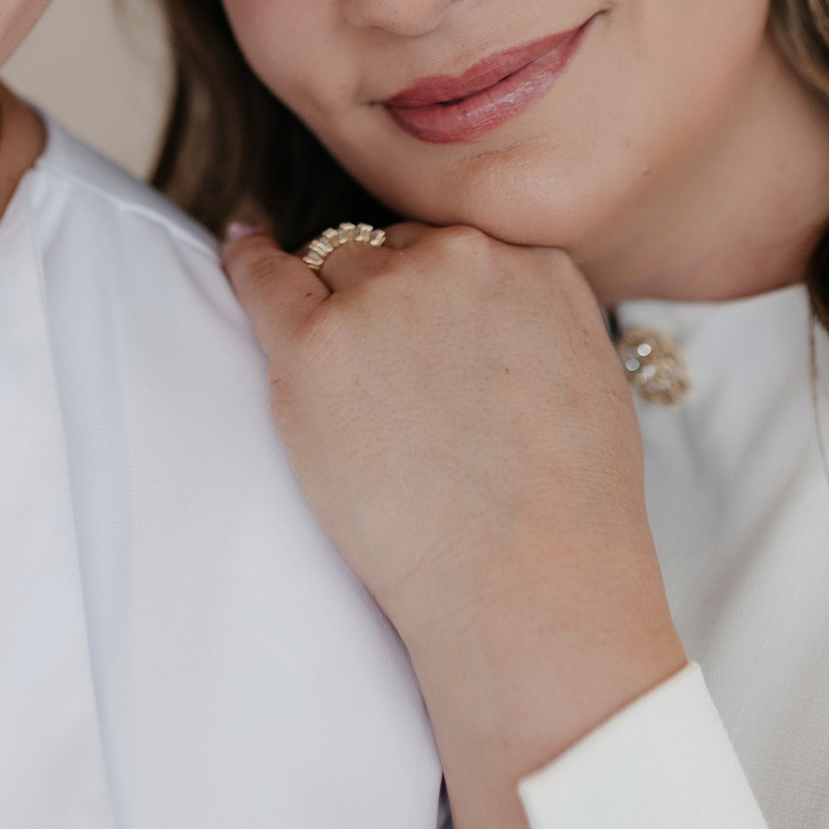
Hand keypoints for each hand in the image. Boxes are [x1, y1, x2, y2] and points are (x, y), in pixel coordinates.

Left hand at [223, 218, 684, 828]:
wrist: (528, 583)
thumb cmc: (567, 512)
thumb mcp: (588, 376)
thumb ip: (534, 319)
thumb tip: (495, 314)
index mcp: (532, 262)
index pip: (456, 245)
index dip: (432, 291)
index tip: (418, 327)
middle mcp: (458, 258)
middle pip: (392, 250)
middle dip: (383, 298)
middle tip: (384, 380)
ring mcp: (383, 296)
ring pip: (335, 265)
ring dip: (331, 306)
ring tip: (338, 376)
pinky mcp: (316, 342)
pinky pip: (263, 276)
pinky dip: (246, 262)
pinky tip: (240, 250)